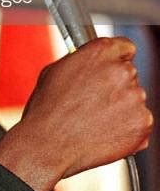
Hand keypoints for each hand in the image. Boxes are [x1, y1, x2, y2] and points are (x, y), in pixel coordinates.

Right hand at [0, 37, 152, 190]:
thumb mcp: (57, 69)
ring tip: (96, 118)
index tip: (113, 66)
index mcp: (100, 51)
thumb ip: (83, 61)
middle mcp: (121, 70)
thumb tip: (91, 63)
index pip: (125, 46)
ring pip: (134, 98)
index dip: (117, 57)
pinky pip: (140, 121)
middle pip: (128, 72)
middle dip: (115, 84)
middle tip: (95, 99)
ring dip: (121, 106)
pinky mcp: (142, 123)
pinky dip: (127, 126)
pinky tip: (105, 130)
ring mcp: (135, 97)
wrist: (49, 143)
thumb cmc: (48, 108)